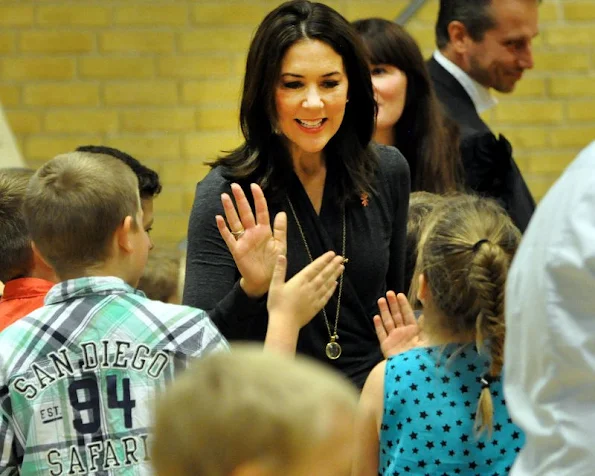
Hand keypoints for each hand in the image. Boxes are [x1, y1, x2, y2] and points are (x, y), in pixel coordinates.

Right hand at [216, 183, 285, 297]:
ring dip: (230, 209)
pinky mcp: (237, 250)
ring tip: (225, 196)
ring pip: (236, 221)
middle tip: (235, 185)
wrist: (266, 280)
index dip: (258, 198)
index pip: (261, 211)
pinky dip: (223, 228)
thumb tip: (281, 212)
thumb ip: (280, 229)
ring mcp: (244, 240)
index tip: (254, 186)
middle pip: (245, 213)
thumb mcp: (280, 245)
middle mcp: (253, 232)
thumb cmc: (273, 262)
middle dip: (241, 199)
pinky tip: (218, 218)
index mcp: (264, 230)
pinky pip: (229, 237)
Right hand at [267, 251, 344, 330]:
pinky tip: (336, 284)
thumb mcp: (275, 286)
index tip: (332, 254)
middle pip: (323, 274)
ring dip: (335, 275)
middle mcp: (310, 288)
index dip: (323, 260)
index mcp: (300, 281)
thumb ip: (279, 270)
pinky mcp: (316, 307)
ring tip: (341, 268)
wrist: (284, 324)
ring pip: (327, 284)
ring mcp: (314, 298)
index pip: (314, 267)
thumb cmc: (277, 305)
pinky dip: (331, 289)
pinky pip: (326, 296)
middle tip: (341, 258)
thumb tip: (281, 256)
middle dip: (332, 265)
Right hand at [374, 291, 422, 357]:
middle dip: (393, 304)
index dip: (404, 304)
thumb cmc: (423, 357)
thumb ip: (426, 328)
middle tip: (389, 293)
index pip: (408, 314)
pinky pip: (381, 334)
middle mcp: (403, 333)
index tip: (400, 294)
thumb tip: (425, 314)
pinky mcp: (386, 346)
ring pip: (388, 322)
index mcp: (414, 331)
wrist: (413, 372)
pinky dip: (378, 326)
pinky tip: (376, 317)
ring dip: (384, 311)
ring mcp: (394, 339)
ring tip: (381, 300)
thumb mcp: (428, 340)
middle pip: (397, 316)